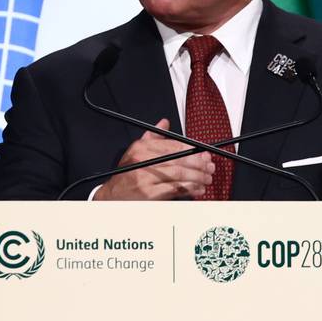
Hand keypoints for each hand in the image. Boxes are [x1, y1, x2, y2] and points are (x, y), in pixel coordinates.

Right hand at [93, 119, 214, 199]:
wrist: (111, 197)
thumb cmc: (125, 176)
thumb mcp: (135, 152)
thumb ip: (152, 138)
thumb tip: (164, 123)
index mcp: (141, 148)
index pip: (173, 145)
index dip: (193, 149)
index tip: (204, 154)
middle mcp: (143, 160)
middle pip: (179, 160)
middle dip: (199, 164)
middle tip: (210, 167)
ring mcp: (146, 177)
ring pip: (180, 175)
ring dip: (198, 177)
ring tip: (207, 179)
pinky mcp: (149, 194)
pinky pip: (175, 189)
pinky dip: (190, 189)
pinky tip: (198, 189)